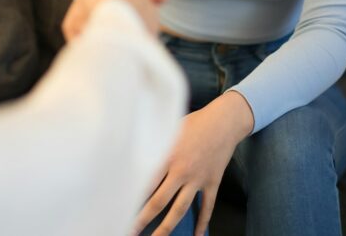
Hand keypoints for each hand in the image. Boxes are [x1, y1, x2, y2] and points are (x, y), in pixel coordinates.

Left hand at [134, 92, 254, 235]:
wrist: (225, 121)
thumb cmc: (195, 121)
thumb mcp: (170, 127)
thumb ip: (155, 142)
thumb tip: (136, 151)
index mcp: (168, 156)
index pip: (145, 183)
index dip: (132, 197)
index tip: (120, 208)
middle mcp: (182, 171)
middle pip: (159, 201)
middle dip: (143, 219)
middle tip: (130, 231)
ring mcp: (198, 179)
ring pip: (180, 209)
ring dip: (167, 227)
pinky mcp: (213, 182)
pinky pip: (207, 206)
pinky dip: (203, 222)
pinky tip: (197, 234)